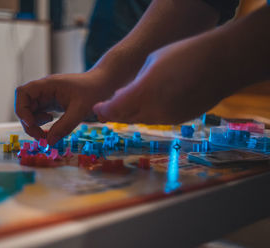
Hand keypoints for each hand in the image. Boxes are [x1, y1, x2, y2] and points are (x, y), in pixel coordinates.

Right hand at [15, 71, 112, 144]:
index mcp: (48, 85)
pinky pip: (39, 114)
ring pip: (30, 111)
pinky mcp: (52, 103)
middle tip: (41, 136)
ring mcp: (47, 96)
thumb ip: (65, 126)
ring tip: (47, 132)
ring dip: (34, 125)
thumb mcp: (81, 110)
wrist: (104, 83)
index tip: (31, 123)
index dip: (21, 109)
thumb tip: (50, 142)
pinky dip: (41, 124)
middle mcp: (44, 90)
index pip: (22, 93)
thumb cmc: (94, 91)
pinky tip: (52, 124)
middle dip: (28, 122)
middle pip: (23, 105)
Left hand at [93, 33, 232, 124]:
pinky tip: (151, 103)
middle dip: (115, 113)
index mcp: (144, 92)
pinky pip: (158, 120)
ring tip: (128, 104)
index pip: (114, 109)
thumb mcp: (152, 63)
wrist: (221, 63)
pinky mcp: (180, 120)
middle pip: (126, 118)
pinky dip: (149, 114)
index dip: (103, 110)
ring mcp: (168, 118)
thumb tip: (124, 96)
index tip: (97, 108)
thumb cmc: (184, 54)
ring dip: (132, 114)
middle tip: (107, 108)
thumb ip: (135, 84)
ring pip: (142, 120)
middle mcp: (154, 110)